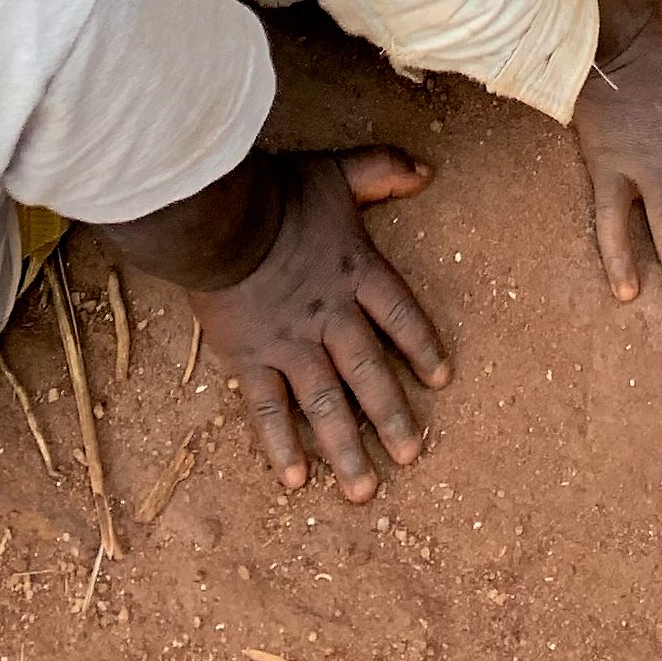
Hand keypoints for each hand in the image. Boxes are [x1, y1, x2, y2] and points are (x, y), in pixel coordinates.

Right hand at [181, 151, 450, 500]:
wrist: (221, 217)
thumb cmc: (278, 192)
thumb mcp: (337, 172)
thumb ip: (382, 170)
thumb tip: (427, 171)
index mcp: (356, 272)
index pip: (400, 316)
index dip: (422, 347)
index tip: (440, 380)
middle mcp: (331, 316)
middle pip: (369, 374)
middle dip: (392, 417)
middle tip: (413, 456)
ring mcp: (291, 342)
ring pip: (325, 404)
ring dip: (346, 448)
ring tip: (365, 490)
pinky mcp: (251, 358)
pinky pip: (269, 409)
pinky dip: (282, 444)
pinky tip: (296, 479)